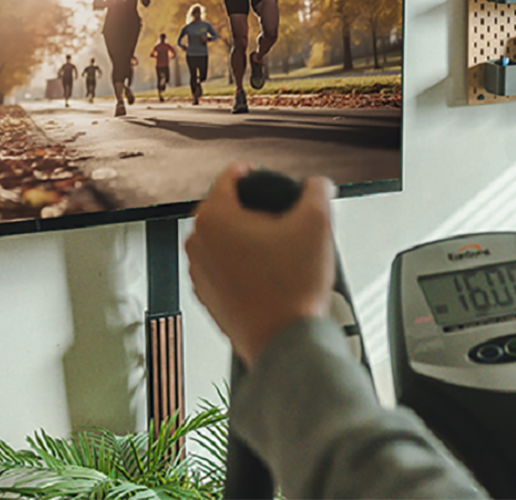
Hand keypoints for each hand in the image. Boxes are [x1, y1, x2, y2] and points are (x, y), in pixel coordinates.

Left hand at [185, 161, 337, 364]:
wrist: (285, 341)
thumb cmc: (291, 290)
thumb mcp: (318, 222)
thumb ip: (316, 190)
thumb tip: (316, 186)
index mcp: (214, 217)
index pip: (232, 175)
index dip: (258, 174)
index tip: (271, 183)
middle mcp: (197, 243)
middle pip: (227, 208)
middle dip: (255, 211)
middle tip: (284, 223)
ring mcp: (199, 272)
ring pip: (225, 239)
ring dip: (249, 239)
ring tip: (281, 252)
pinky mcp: (207, 296)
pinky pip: (224, 268)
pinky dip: (243, 266)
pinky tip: (271, 274)